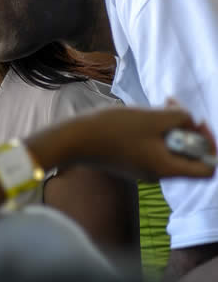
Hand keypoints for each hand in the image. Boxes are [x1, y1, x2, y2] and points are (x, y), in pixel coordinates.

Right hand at [81, 105, 215, 180]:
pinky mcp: (132, 161)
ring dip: (170, 126)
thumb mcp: (152, 117)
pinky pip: (155, 148)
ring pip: (171, 149)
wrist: (77, 139)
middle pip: (189, 156)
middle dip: (186, 128)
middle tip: (173, 107)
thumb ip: (179, 117)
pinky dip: (156, 131)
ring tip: (157, 107)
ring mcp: (145, 169)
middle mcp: (159, 174)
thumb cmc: (114, 129)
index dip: (209, 144)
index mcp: (167, 168)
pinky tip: (143, 116)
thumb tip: (189, 120)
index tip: (197, 122)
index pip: (207, 168)